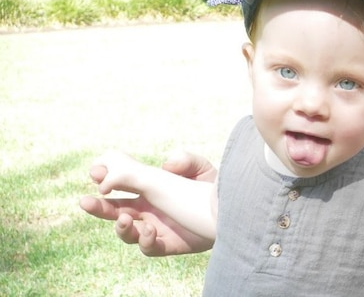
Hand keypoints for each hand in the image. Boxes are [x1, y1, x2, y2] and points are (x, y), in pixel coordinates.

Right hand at [79, 151, 216, 255]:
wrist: (234, 211)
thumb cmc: (216, 188)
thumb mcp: (200, 169)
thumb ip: (183, 161)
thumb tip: (165, 164)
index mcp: (152, 187)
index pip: (122, 183)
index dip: (106, 178)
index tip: (95, 171)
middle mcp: (150, 208)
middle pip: (116, 209)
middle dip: (99, 206)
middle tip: (84, 201)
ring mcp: (157, 227)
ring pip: (127, 232)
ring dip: (120, 227)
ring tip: (123, 218)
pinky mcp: (168, 244)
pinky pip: (148, 247)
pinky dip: (145, 240)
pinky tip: (150, 230)